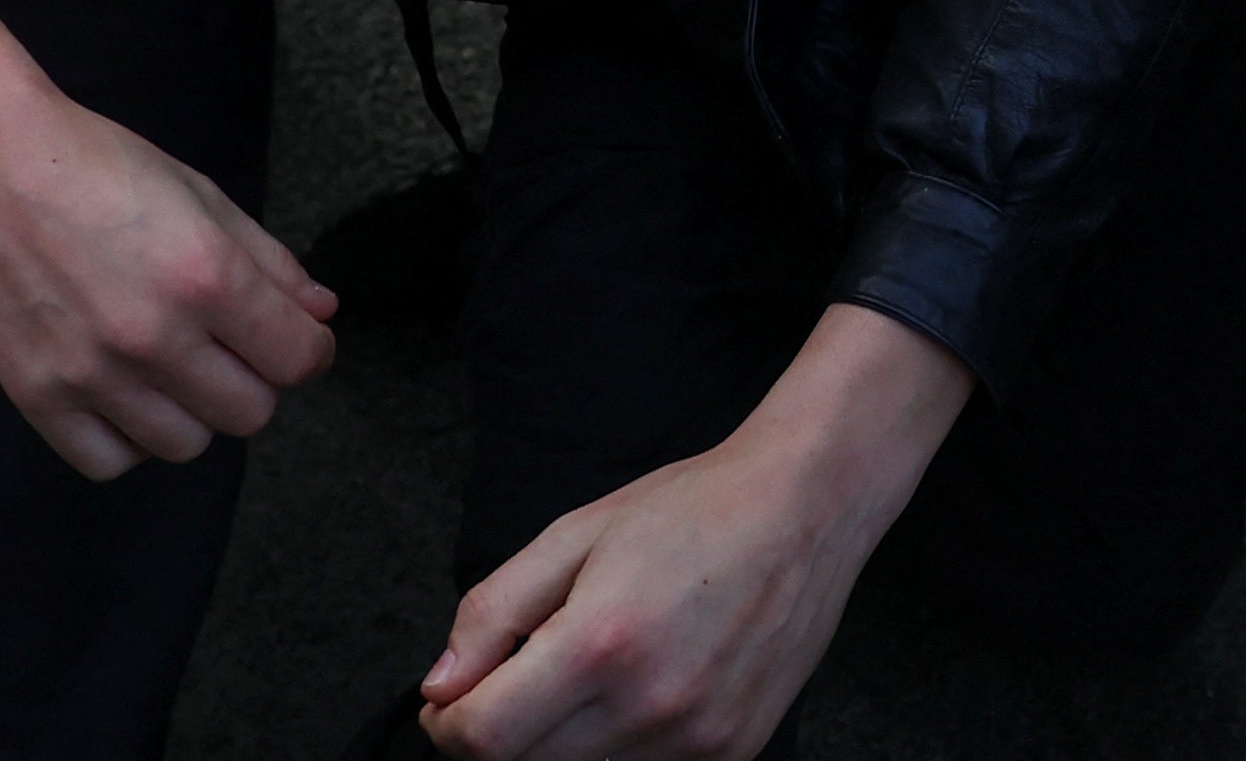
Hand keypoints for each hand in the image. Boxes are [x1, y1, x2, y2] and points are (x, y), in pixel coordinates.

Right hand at [0, 0, 333, 477]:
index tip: (297, 339)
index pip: (297, 358)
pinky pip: (110, 462)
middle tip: (229, 346)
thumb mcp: (202, 195)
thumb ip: (270, 261)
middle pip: (250, 412)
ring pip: (186, 445)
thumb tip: (323, 313)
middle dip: (255, 380)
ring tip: (172, 364)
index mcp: (204, 274)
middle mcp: (152, 334)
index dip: (310, 350)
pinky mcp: (37, 396)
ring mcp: (91, 373)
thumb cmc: (99, 166)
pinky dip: (128, 437)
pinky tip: (124, 392)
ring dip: (193, 410)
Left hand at [422, 303, 972, 759]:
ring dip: (562, 738)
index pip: (485, 739)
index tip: (449, 702)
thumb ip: (494, 612)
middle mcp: (649, 705)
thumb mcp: (575, 534)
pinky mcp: (730, 754)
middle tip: (518, 674)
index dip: (447, 727)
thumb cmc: (693, 509)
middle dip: (499, 731)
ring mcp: (695, 740)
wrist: (806, 509)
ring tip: (596, 665)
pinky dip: (620, 741)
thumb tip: (439, 687)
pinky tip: (646, 681)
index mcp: (600, 642)